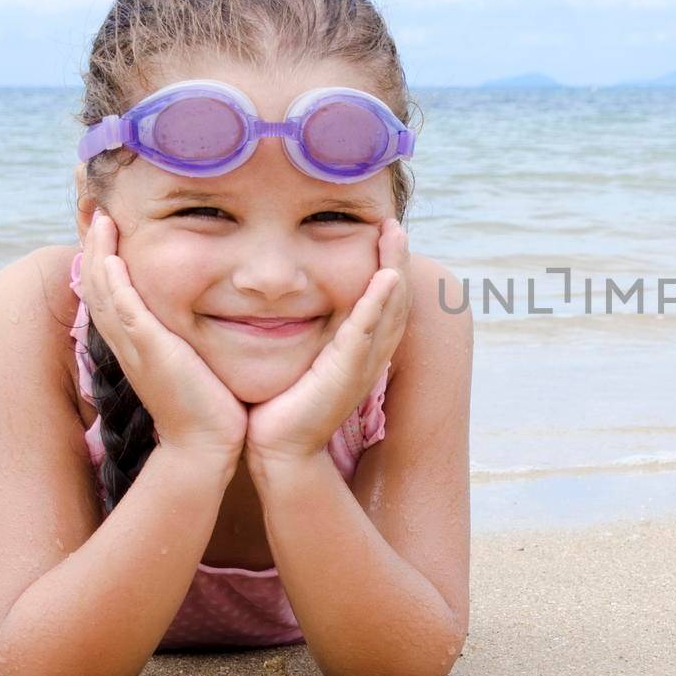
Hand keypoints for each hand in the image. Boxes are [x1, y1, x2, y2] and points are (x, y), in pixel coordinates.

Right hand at [80, 209, 248, 461]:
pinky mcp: (148, 348)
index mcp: (138, 342)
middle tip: (98, 211)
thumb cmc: (210, 408)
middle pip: (98, 284)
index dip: (106, 260)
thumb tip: (205, 322)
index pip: (112, 293)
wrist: (207, 447)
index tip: (112, 229)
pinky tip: (112, 253)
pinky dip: (113, 278)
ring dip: (99, 251)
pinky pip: (122, 306)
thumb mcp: (196, 364)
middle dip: (95, 247)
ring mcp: (134, 344)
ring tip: (101, 217)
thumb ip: (193, 340)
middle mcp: (128, 341)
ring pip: (103, 289)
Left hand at [244, 218, 410, 469]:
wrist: (278, 451)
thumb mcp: (297, 359)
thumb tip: (281, 302)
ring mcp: (362, 364)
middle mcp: (369, 354)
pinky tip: (385, 276)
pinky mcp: (347, 372)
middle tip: (394, 224)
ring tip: (395, 236)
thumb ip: (298, 331)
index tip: (381, 233)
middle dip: (397, 258)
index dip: (386, 265)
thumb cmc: (280, 406)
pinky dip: (378, 302)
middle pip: (394, 298)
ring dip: (395, 269)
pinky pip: (368, 331)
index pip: (381, 300)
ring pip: (389, 308)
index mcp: (359, 349)